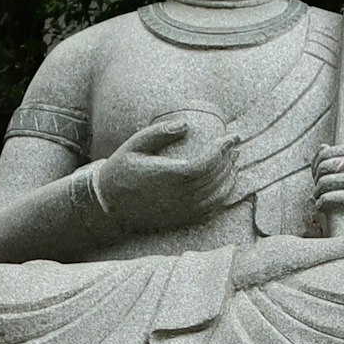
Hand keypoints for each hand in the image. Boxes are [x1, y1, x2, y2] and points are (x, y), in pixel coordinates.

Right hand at [93, 108, 233, 229]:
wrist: (109, 205)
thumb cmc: (121, 170)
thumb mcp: (134, 145)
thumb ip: (159, 133)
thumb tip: (186, 123)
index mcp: (168, 176)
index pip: (206, 163)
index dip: (222, 150)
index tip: (232, 136)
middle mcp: (178, 196)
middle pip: (215, 177)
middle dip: (229, 159)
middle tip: (234, 145)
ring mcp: (182, 210)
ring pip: (217, 195)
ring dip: (230, 177)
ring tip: (234, 161)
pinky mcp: (183, 219)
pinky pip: (211, 210)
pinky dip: (224, 196)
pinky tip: (227, 183)